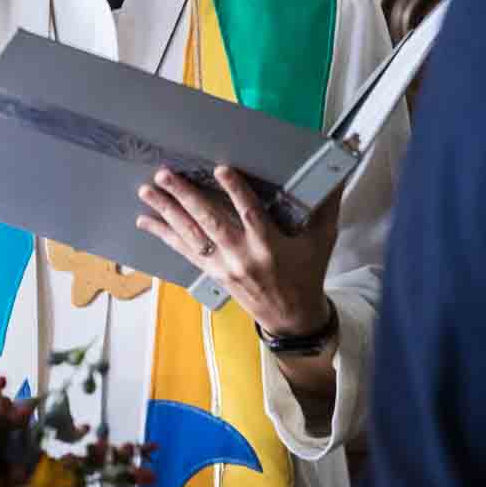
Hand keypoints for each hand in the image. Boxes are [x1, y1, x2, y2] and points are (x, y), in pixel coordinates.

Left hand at [135, 165, 340, 339]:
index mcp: (271, 246)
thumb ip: (327, 205)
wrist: (291, 317)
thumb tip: (338, 172)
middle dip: (186, 197)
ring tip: (147, 191)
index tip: (220, 168)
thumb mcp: (322, 240)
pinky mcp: (213, 273)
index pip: (251, 214)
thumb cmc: (308, 272)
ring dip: (167, 212)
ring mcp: (224, 267)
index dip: (236, 191)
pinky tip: (146, 221)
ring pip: (192, 236)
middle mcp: (243, 256)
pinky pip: (185, 252)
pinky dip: (164, 235)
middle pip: (210, 223)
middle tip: (165, 174)